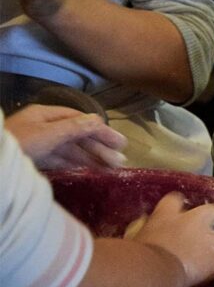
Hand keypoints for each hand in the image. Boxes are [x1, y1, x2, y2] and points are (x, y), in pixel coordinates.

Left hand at [5, 104, 126, 169]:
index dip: (101, 131)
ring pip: (71, 150)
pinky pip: (61, 160)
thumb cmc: (19, 143)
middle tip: (121, 161)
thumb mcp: (47, 134)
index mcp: (46, 115)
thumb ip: (74, 128)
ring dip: (92, 158)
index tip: (120, 143)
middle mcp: (45, 127)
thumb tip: (98, 120)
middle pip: (77, 136)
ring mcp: (40, 143)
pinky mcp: (35, 159)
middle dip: (99, 148)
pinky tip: (90, 171)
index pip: (80, 120)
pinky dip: (76, 164)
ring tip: (111, 169)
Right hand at [131, 193, 213, 286]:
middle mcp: (192, 222)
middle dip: (211, 220)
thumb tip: (141, 224)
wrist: (151, 271)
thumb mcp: (135, 236)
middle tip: (205, 233)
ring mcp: (208, 241)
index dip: (177, 207)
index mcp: (167, 214)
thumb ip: (142, 228)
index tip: (176, 213)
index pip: (175, 200)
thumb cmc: (135, 254)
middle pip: (211, 211)